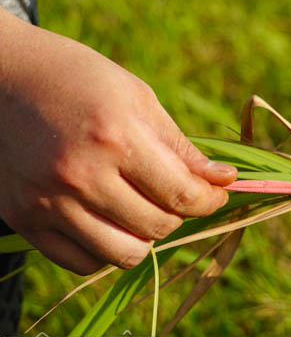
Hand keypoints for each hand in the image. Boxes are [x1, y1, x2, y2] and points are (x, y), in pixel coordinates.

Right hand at [0, 9, 236, 274]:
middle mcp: (80, 176)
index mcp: (115, 137)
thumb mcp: (137, 97)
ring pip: (123, 255)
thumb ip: (179, 147)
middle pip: (157, 228)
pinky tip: (110, 221)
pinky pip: (81, 261)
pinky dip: (106, 249)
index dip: (211, 200)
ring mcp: (47, 202)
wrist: (0, 75)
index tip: (218, 192)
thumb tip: (223, 180)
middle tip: (179, 195)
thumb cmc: (78, 78)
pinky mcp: (23, 218)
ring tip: (145, 210)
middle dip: (181, 214)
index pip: (181, 195)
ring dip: (146, 237)